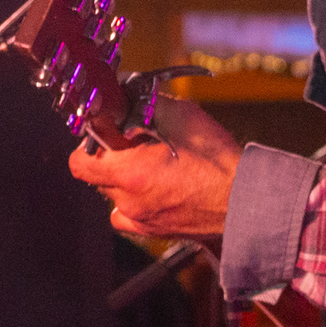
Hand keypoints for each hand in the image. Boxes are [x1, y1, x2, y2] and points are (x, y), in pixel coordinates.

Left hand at [69, 97, 241, 241]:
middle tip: (138, 141)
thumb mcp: (183, 116)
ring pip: (115, 194)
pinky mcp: (154, 231)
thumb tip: (128, 95)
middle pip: (98, 175)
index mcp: (129, 173)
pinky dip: (135, 200)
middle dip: (112, 155)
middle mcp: (128, 201)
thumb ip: (147, 104)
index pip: (79, 162)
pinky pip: (130, 214)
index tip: (106, 130)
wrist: (245, 203)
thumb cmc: (218, 163)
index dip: (89, 141)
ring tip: (153, 164)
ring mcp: (140, 220)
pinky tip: (156, 188)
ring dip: (125, 177)